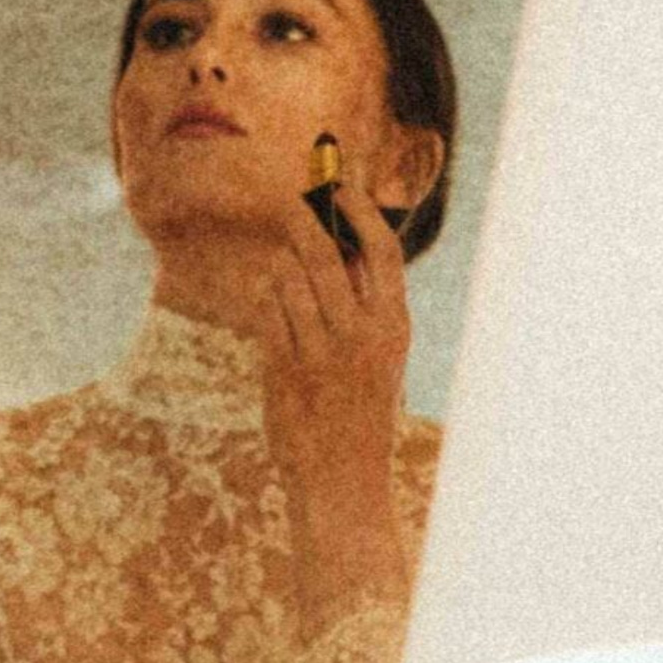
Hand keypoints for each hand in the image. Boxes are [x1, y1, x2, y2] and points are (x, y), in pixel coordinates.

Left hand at [257, 154, 414, 627]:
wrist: (343, 480)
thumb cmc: (360, 413)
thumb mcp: (379, 358)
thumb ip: (364, 308)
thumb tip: (336, 248)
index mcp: (395, 326)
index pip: (381, 252)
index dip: (360, 211)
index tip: (341, 182)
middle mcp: (363, 334)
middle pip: (327, 254)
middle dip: (304, 219)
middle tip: (289, 199)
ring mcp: (323, 351)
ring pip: (290, 279)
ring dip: (281, 267)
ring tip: (286, 271)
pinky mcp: (286, 368)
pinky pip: (268, 311)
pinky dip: (267, 298)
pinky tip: (271, 299)